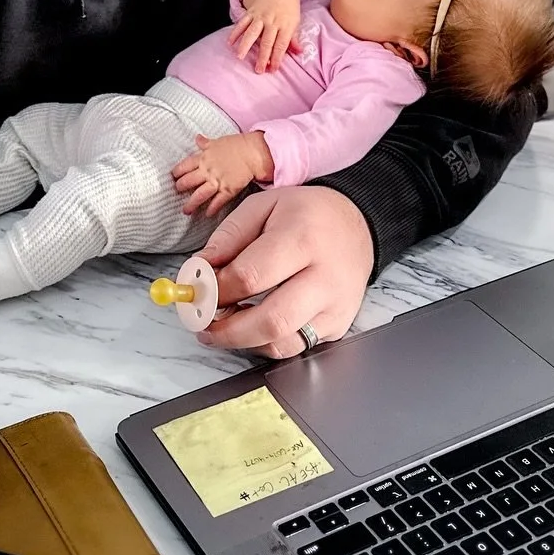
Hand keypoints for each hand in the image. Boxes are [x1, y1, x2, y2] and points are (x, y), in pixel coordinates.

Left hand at [172, 130, 273, 216]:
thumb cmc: (236, 145)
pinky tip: (207, 214)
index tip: (173, 176)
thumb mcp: (217, 141)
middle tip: (177, 191)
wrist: (253, 152)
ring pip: (199, 195)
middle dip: (180, 188)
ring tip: (186, 211)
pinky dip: (212, 209)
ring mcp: (217, 181)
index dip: (177, 172)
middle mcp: (207, 171)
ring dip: (191, 204)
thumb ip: (205, 143)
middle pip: (188, 182)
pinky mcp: (228, 190)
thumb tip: (197, 138)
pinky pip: (218, 202)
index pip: (184, 166)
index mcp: (203, 158)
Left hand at [196, 187, 372, 359]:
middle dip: (227, 331)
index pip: (250, 276)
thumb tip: (198, 271)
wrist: (356, 225)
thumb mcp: (262, 207)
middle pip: (270, 321)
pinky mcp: (338, 325)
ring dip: (243, 342)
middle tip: (203, 325)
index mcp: (302, 238)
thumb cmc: (306, 214)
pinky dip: (266, 343)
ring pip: (283, 343)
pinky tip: (252, 326)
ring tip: (225, 326)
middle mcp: (325, 277)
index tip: (197, 292)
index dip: (216, 290)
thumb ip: (227, 238)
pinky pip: (295, 347)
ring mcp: (335, 306)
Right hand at [230, 0, 300, 72]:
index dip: (277, 57)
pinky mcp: (251, 12)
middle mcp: (273, 21)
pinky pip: (242, 22)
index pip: (281, 44)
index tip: (273, 69)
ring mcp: (260, 16)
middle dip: (262, 56)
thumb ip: (294, 38)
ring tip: (240, 56)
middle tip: (258, 70)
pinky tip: (230, 42)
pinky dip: (235, 32)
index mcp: (286, 24)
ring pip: (252, 32)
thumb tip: (299, 52)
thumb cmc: (288, 10)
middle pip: (266, 41)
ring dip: (245, 44)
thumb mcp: (295, 22)